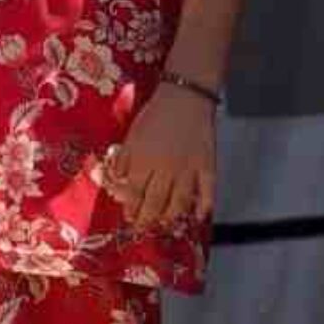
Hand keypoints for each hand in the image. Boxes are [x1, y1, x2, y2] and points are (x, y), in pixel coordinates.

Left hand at [105, 84, 215, 229]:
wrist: (184, 97)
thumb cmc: (154, 114)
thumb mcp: (132, 134)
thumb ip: (124, 159)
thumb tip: (117, 180)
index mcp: (143, 160)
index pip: (135, 192)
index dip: (131, 208)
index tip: (129, 218)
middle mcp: (165, 170)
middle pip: (156, 202)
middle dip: (148, 218)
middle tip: (144, 227)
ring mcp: (188, 170)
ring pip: (179, 203)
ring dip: (171, 216)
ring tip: (166, 223)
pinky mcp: (207, 167)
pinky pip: (207, 193)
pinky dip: (203, 207)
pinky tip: (198, 217)